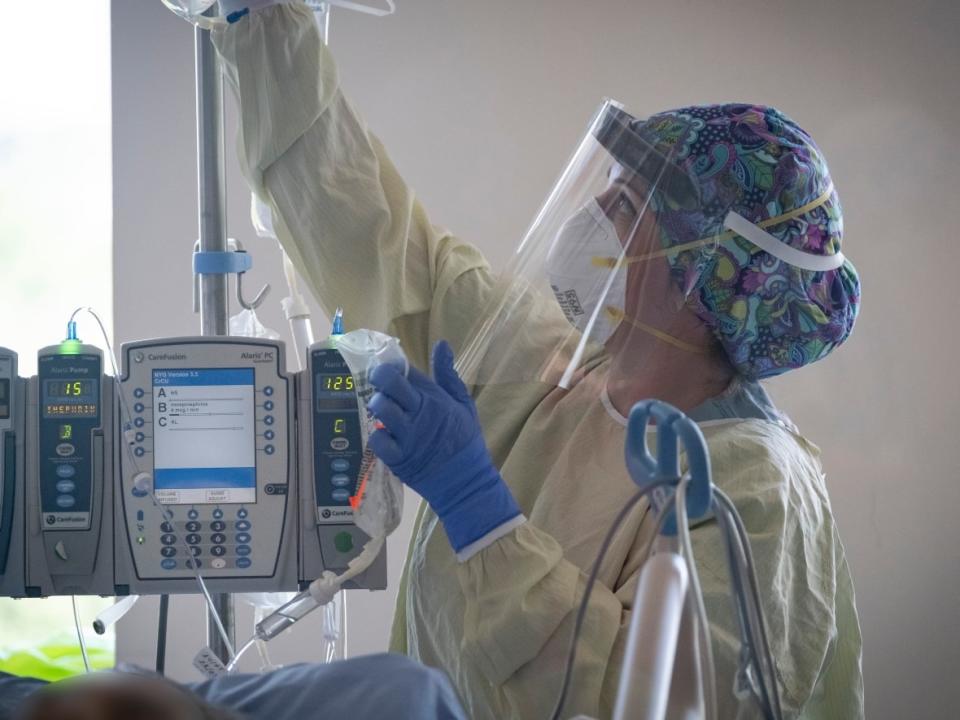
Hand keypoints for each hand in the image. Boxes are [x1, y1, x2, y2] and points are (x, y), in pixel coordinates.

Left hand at [368, 340, 520, 552]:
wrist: (465, 481)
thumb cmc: (465, 441)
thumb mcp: (463, 404)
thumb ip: (449, 375)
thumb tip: (442, 345)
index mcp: (434, 398)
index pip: (406, 370)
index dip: (393, 365)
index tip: (389, 367)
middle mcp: (420, 413)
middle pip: (390, 382)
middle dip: (379, 376)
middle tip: (378, 382)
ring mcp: (407, 435)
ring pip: (380, 408)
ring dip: (376, 405)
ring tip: (380, 410)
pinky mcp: (399, 457)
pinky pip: (377, 439)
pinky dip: (376, 435)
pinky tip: (383, 435)